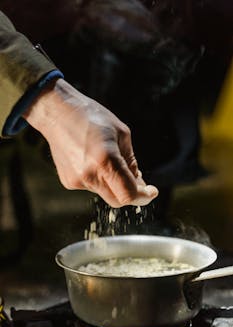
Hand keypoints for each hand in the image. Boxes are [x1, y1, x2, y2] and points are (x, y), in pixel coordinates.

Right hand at [23, 79, 157, 206]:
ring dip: (113, 183)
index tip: (151, 193)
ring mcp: (77, 180)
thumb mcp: (122, 133)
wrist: (57, 114)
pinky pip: (91, 186)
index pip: (128, 194)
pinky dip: (98, 178)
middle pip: (117, 200)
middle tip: (138, 181)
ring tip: (107, 159)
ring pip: (105, 193)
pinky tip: (92, 160)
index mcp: (106, 160)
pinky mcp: (68, 182)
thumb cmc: (91, 117)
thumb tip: (138, 183)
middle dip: (130, 193)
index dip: (143, 197)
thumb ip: (131, 162)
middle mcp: (90, 175)